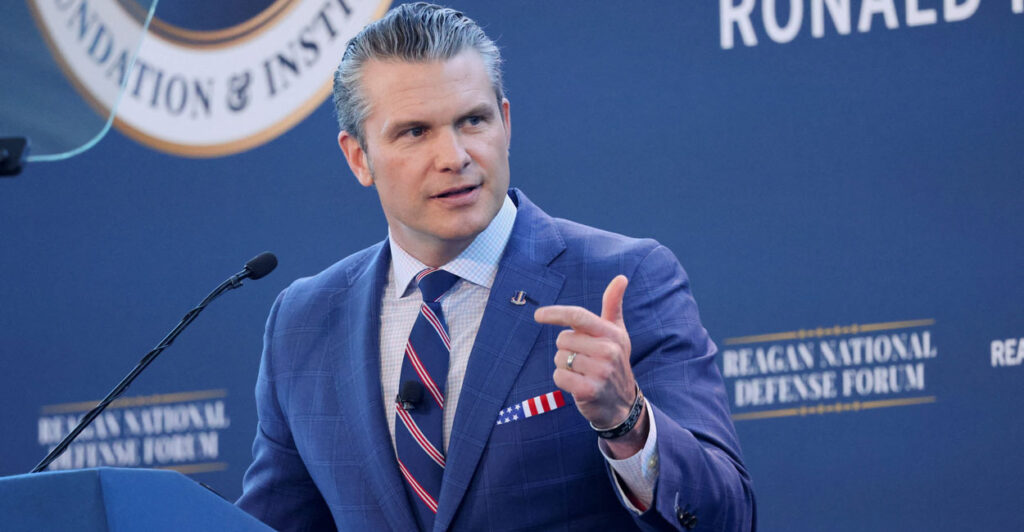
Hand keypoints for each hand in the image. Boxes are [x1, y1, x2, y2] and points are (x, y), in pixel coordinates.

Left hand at [534, 275, 643, 446]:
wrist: (623, 404)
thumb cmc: (615, 362)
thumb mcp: (617, 334)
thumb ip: (613, 306)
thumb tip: (621, 277)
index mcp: (612, 333)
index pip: (578, 316)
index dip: (555, 313)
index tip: (538, 315)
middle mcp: (608, 350)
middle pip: (563, 339)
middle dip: (567, 349)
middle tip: (584, 359)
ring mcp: (600, 371)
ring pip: (559, 358)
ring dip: (565, 365)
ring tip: (583, 372)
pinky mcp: (589, 390)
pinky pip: (559, 376)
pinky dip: (563, 380)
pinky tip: (577, 385)